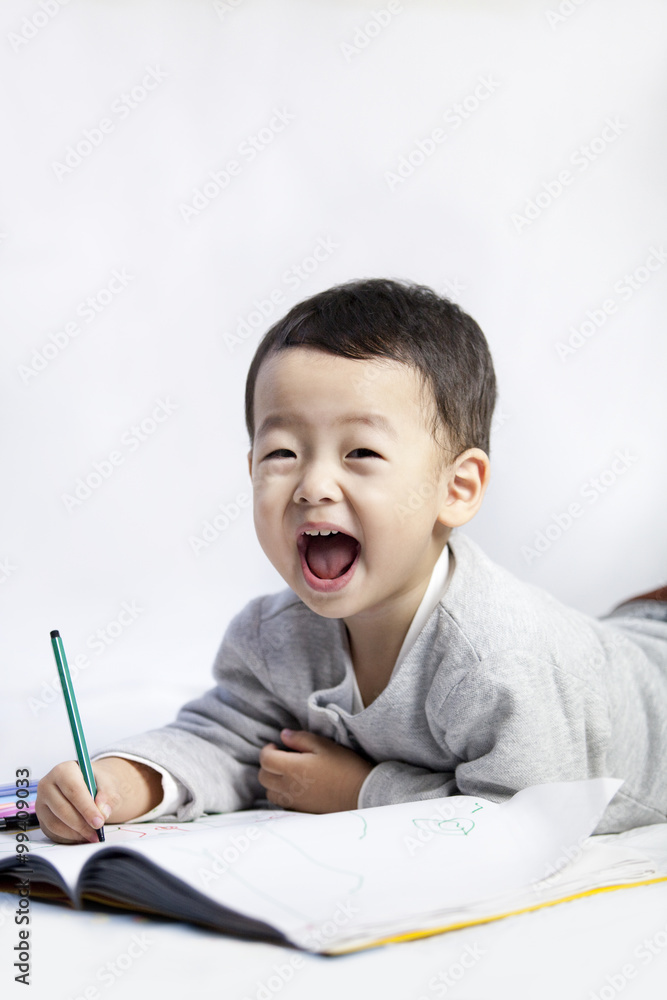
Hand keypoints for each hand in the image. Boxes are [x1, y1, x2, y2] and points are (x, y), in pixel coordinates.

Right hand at [35, 757, 162, 843]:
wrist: (85, 784)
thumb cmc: (94, 782)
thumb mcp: (106, 782)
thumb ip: (107, 795)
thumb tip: (103, 812)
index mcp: (63, 770)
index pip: (73, 790)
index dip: (87, 808)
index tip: (99, 822)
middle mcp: (47, 785)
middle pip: (62, 809)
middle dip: (82, 824)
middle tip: (97, 831)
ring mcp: (41, 803)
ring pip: (56, 823)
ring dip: (75, 833)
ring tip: (93, 835)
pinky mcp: (41, 818)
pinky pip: (52, 832)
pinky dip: (69, 837)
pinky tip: (82, 836)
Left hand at [258, 729, 372, 813]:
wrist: (361, 793)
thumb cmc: (344, 766)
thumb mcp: (324, 745)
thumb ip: (300, 739)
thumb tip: (283, 735)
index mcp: (292, 768)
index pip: (265, 760)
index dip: (267, 750)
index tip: (277, 745)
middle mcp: (289, 787)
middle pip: (263, 777)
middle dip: (268, 765)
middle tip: (282, 757)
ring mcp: (294, 801)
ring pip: (269, 793)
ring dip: (273, 781)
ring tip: (288, 773)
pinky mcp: (301, 811)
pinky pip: (282, 803)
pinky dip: (282, 794)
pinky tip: (297, 787)